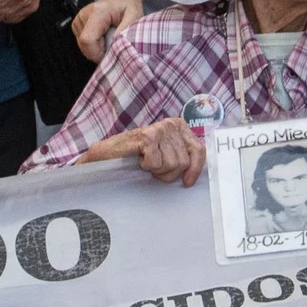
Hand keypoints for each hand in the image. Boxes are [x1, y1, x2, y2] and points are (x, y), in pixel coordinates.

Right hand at [71, 0, 141, 61]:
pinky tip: (103, 37)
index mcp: (98, 12)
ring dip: (97, 49)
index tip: (111, 54)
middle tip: (113, 46)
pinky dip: (94, 45)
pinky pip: (82, 43)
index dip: (97, 53)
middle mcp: (84, 15)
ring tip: (109, 39)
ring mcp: (78, 20)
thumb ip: (125, 31)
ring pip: (83, 46)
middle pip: (84, 45)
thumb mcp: (135, 17)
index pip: (88, 40)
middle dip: (99, 53)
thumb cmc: (128, 7)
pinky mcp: (76, 25)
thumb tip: (115, 47)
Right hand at [82, 118, 204, 185]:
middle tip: (155, 168)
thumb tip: (198, 172)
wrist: (107, 154)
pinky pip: (156, 163)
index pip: (199, 150)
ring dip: (157, 170)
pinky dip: (146, 166)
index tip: (187, 182)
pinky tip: (139, 158)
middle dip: (169, 173)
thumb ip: (182, 156)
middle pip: (184, 162)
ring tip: (146, 162)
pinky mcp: (147, 136)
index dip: (195, 170)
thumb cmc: (137, 156)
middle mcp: (171, 124)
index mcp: (179, 127)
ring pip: (172, 164)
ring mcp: (159, 129)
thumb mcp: (165, 153)